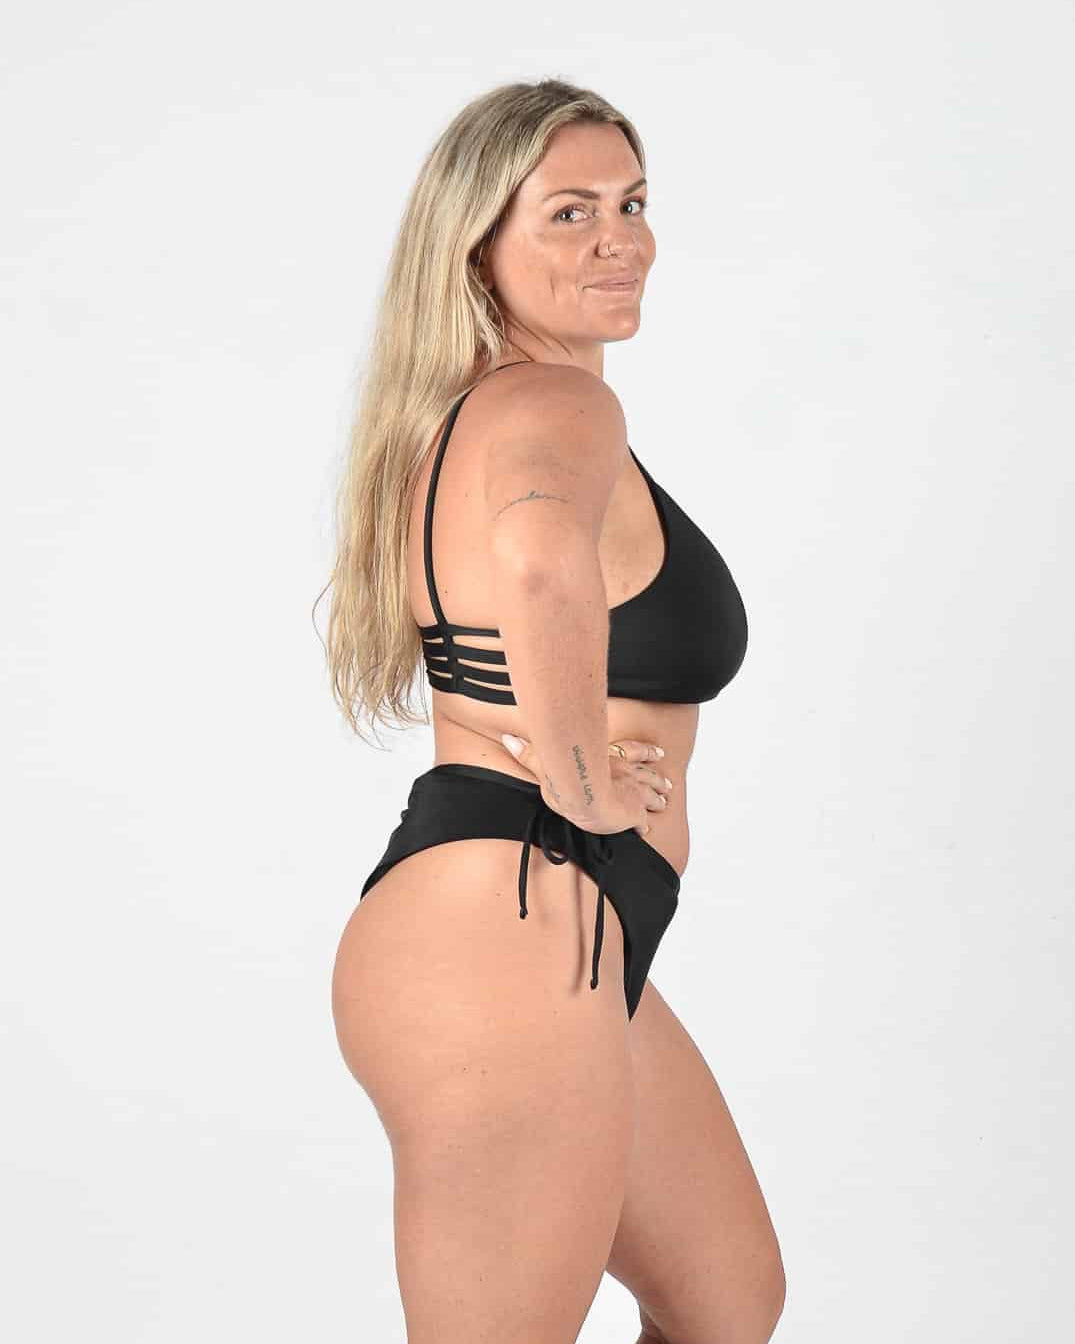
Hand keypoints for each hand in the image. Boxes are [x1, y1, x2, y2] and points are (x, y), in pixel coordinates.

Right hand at [500, 734, 672, 836]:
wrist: (586, 794)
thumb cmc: (568, 776)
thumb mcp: (546, 762)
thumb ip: (528, 753)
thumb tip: (507, 738)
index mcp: (609, 759)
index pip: (634, 751)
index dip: (646, 752)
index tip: (658, 752)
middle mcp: (625, 773)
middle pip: (648, 774)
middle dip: (657, 778)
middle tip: (668, 782)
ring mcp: (632, 793)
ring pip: (652, 794)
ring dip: (658, 797)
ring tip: (665, 800)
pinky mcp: (633, 814)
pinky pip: (642, 822)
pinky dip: (644, 825)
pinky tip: (647, 830)